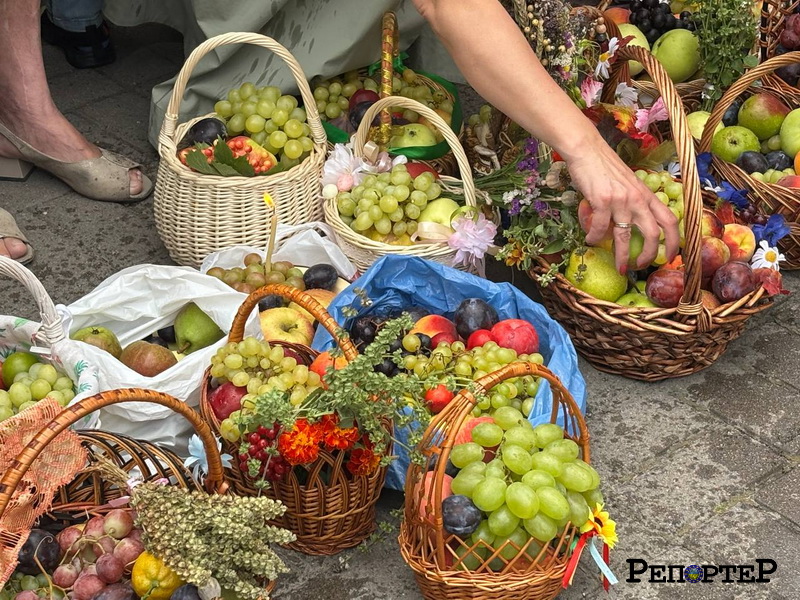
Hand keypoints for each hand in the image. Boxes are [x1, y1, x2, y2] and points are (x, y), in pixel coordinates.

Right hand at [565, 141, 679, 273]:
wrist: (586, 149)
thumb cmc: (604, 165)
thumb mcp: (627, 183)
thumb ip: (633, 200)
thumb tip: (630, 220)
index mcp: (646, 194)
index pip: (670, 220)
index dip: (674, 241)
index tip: (671, 255)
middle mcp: (638, 199)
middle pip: (653, 234)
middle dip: (650, 256)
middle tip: (642, 266)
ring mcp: (620, 200)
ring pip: (626, 237)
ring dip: (623, 257)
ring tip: (621, 268)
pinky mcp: (602, 201)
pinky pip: (600, 228)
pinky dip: (594, 238)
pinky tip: (589, 240)